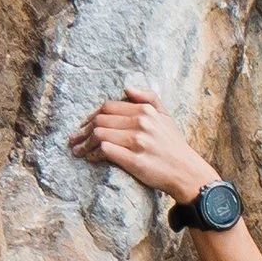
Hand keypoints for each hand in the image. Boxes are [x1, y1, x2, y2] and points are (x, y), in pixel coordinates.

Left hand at [68, 87, 214, 206]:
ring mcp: (138, 142)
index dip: (91, 116)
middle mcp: (141, 123)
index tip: (84, 126)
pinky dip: (94, 154)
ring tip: (78, 150)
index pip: (108, 107)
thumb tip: (127, 88)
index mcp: (145, 111)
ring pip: (100, 135)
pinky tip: (91, 159)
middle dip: (83, 130)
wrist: (187, 172)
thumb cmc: (173, 145)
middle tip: (74, 140)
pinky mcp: (135, 161)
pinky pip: (106, 151)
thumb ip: (149, 98)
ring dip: (85, 143)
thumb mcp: (166, 116)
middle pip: (100, 120)